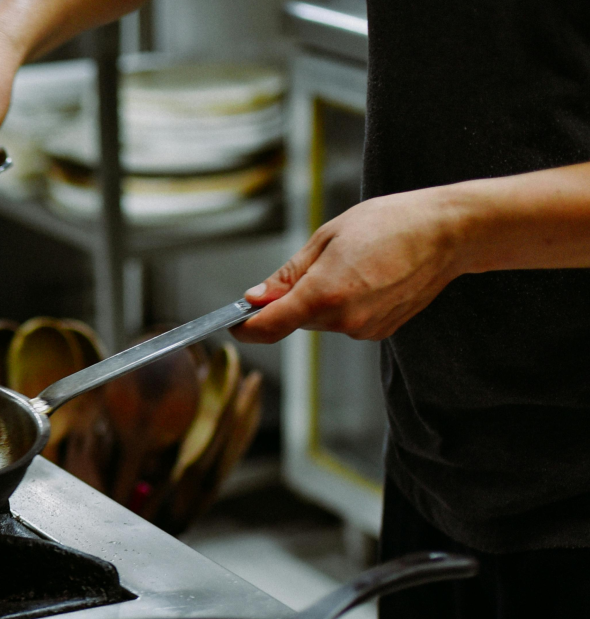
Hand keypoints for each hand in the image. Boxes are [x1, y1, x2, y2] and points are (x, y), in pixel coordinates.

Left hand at [233, 187, 465, 342]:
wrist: (448, 232)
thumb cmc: (389, 223)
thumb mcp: (327, 238)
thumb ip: (287, 275)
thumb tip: (255, 298)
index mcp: (323, 295)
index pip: (267, 327)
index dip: (245, 327)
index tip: (234, 322)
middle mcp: (343, 321)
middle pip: (295, 320)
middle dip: (292, 299)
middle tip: (318, 261)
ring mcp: (364, 330)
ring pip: (321, 320)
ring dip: (322, 299)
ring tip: (353, 263)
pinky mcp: (381, 332)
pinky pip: (346, 321)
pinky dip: (346, 304)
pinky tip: (369, 277)